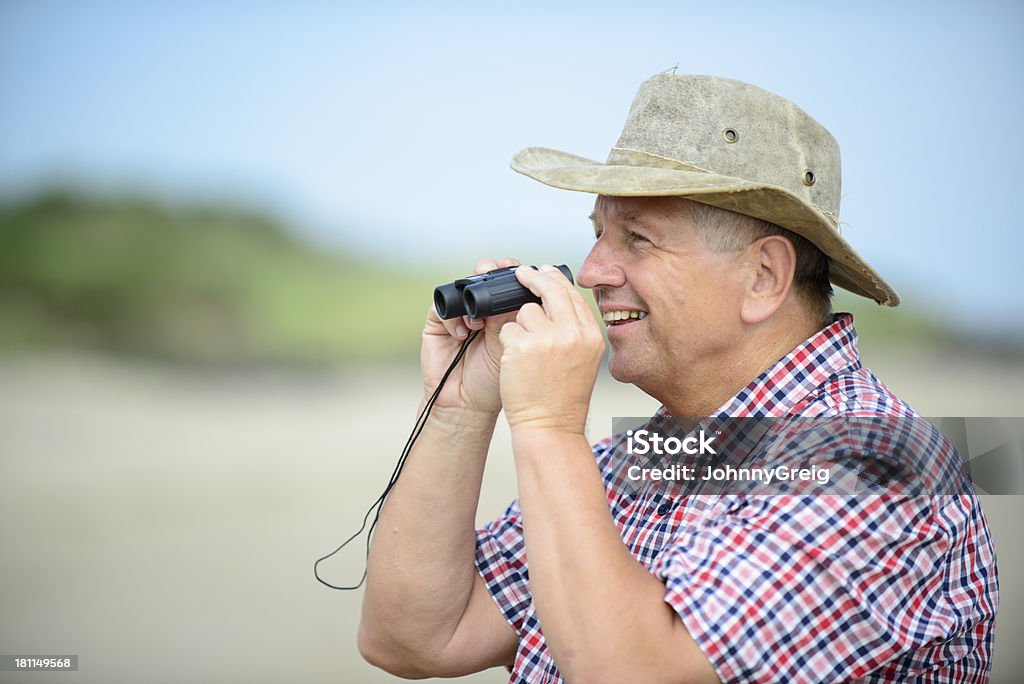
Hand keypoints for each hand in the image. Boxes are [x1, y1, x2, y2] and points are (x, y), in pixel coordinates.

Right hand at [421, 257, 520, 413]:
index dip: (512, 274)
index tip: (522, 272)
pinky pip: (441, 309)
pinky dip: (453, 317)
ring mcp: (458, 316)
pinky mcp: (437, 325)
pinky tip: (463, 334)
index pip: (506, 283)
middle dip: (490, 272)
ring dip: (470, 294)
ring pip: (460, 288)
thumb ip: (512, 320)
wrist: (468, 405)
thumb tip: (519, 292)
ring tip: (480, 317)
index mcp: (503, 313)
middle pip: (482, 278)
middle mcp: (480, 310)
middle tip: (496, 272)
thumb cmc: (495, 381)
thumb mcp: (512, 348)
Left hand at [498, 265, 605, 433]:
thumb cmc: (563, 397)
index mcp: (591, 335)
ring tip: (527, 354)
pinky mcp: (521, 346)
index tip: (543, 272)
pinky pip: (508, 328)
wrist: (550, 426)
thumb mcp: (583, 358)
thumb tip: (558, 296)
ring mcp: (546, 339)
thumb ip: (575, 329)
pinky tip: (516, 362)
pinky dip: (508, 342)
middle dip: (533, 277)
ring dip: (520, 325)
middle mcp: (572, 333)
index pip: (572, 294)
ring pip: (525, 310)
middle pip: (550, 289)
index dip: (555, 280)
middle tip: (521, 273)